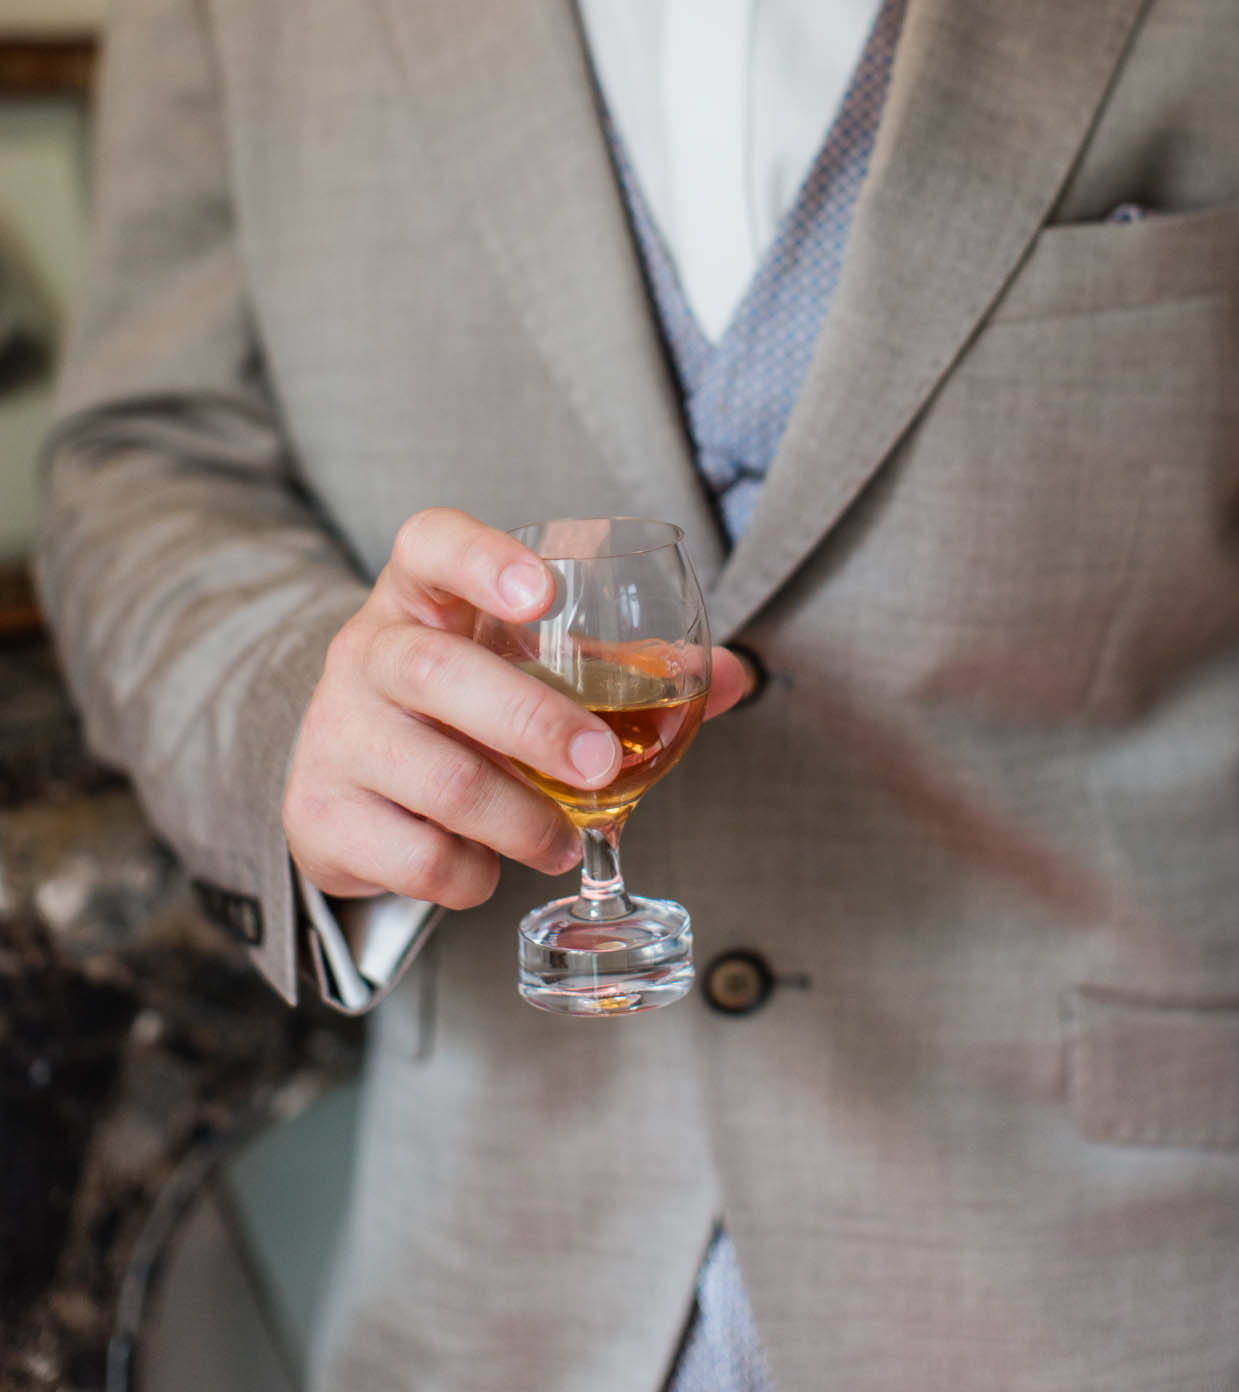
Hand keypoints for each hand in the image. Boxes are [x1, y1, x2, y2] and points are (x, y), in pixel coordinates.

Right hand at [283, 508, 748, 910]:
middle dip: (530, 721)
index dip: (482, 558)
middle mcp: (367, 652)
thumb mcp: (526, 666)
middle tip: (602, 766)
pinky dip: (471, 874)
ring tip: (565, 840)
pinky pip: (412, 854)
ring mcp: (337, 733)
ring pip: (434, 777)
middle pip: (434, 670)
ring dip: (521, 820)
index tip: (543, 590)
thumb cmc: (462, 704)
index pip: (429, 544)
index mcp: (420, 595)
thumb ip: (624, 667)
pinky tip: (489, 868)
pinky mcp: (320, 814)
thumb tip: (738, 675)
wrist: (347, 774)